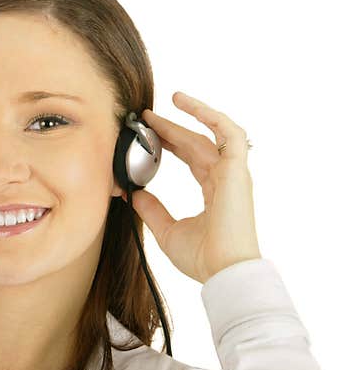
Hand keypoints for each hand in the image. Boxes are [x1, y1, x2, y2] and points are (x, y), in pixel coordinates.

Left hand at [124, 92, 260, 283]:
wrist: (223, 271)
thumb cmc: (202, 258)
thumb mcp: (167, 230)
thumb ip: (152, 210)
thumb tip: (134, 193)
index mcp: (213, 191)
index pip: (191, 158)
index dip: (171, 143)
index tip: (149, 134)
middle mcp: (225, 179)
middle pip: (196, 143)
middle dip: (171, 128)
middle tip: (147, 116)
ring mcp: (233, 173)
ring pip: (211, 133)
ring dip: (192, 114)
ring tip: (172, 98)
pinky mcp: (236, 171)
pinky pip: (230, 133)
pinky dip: (211, 116)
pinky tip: (189, 105)